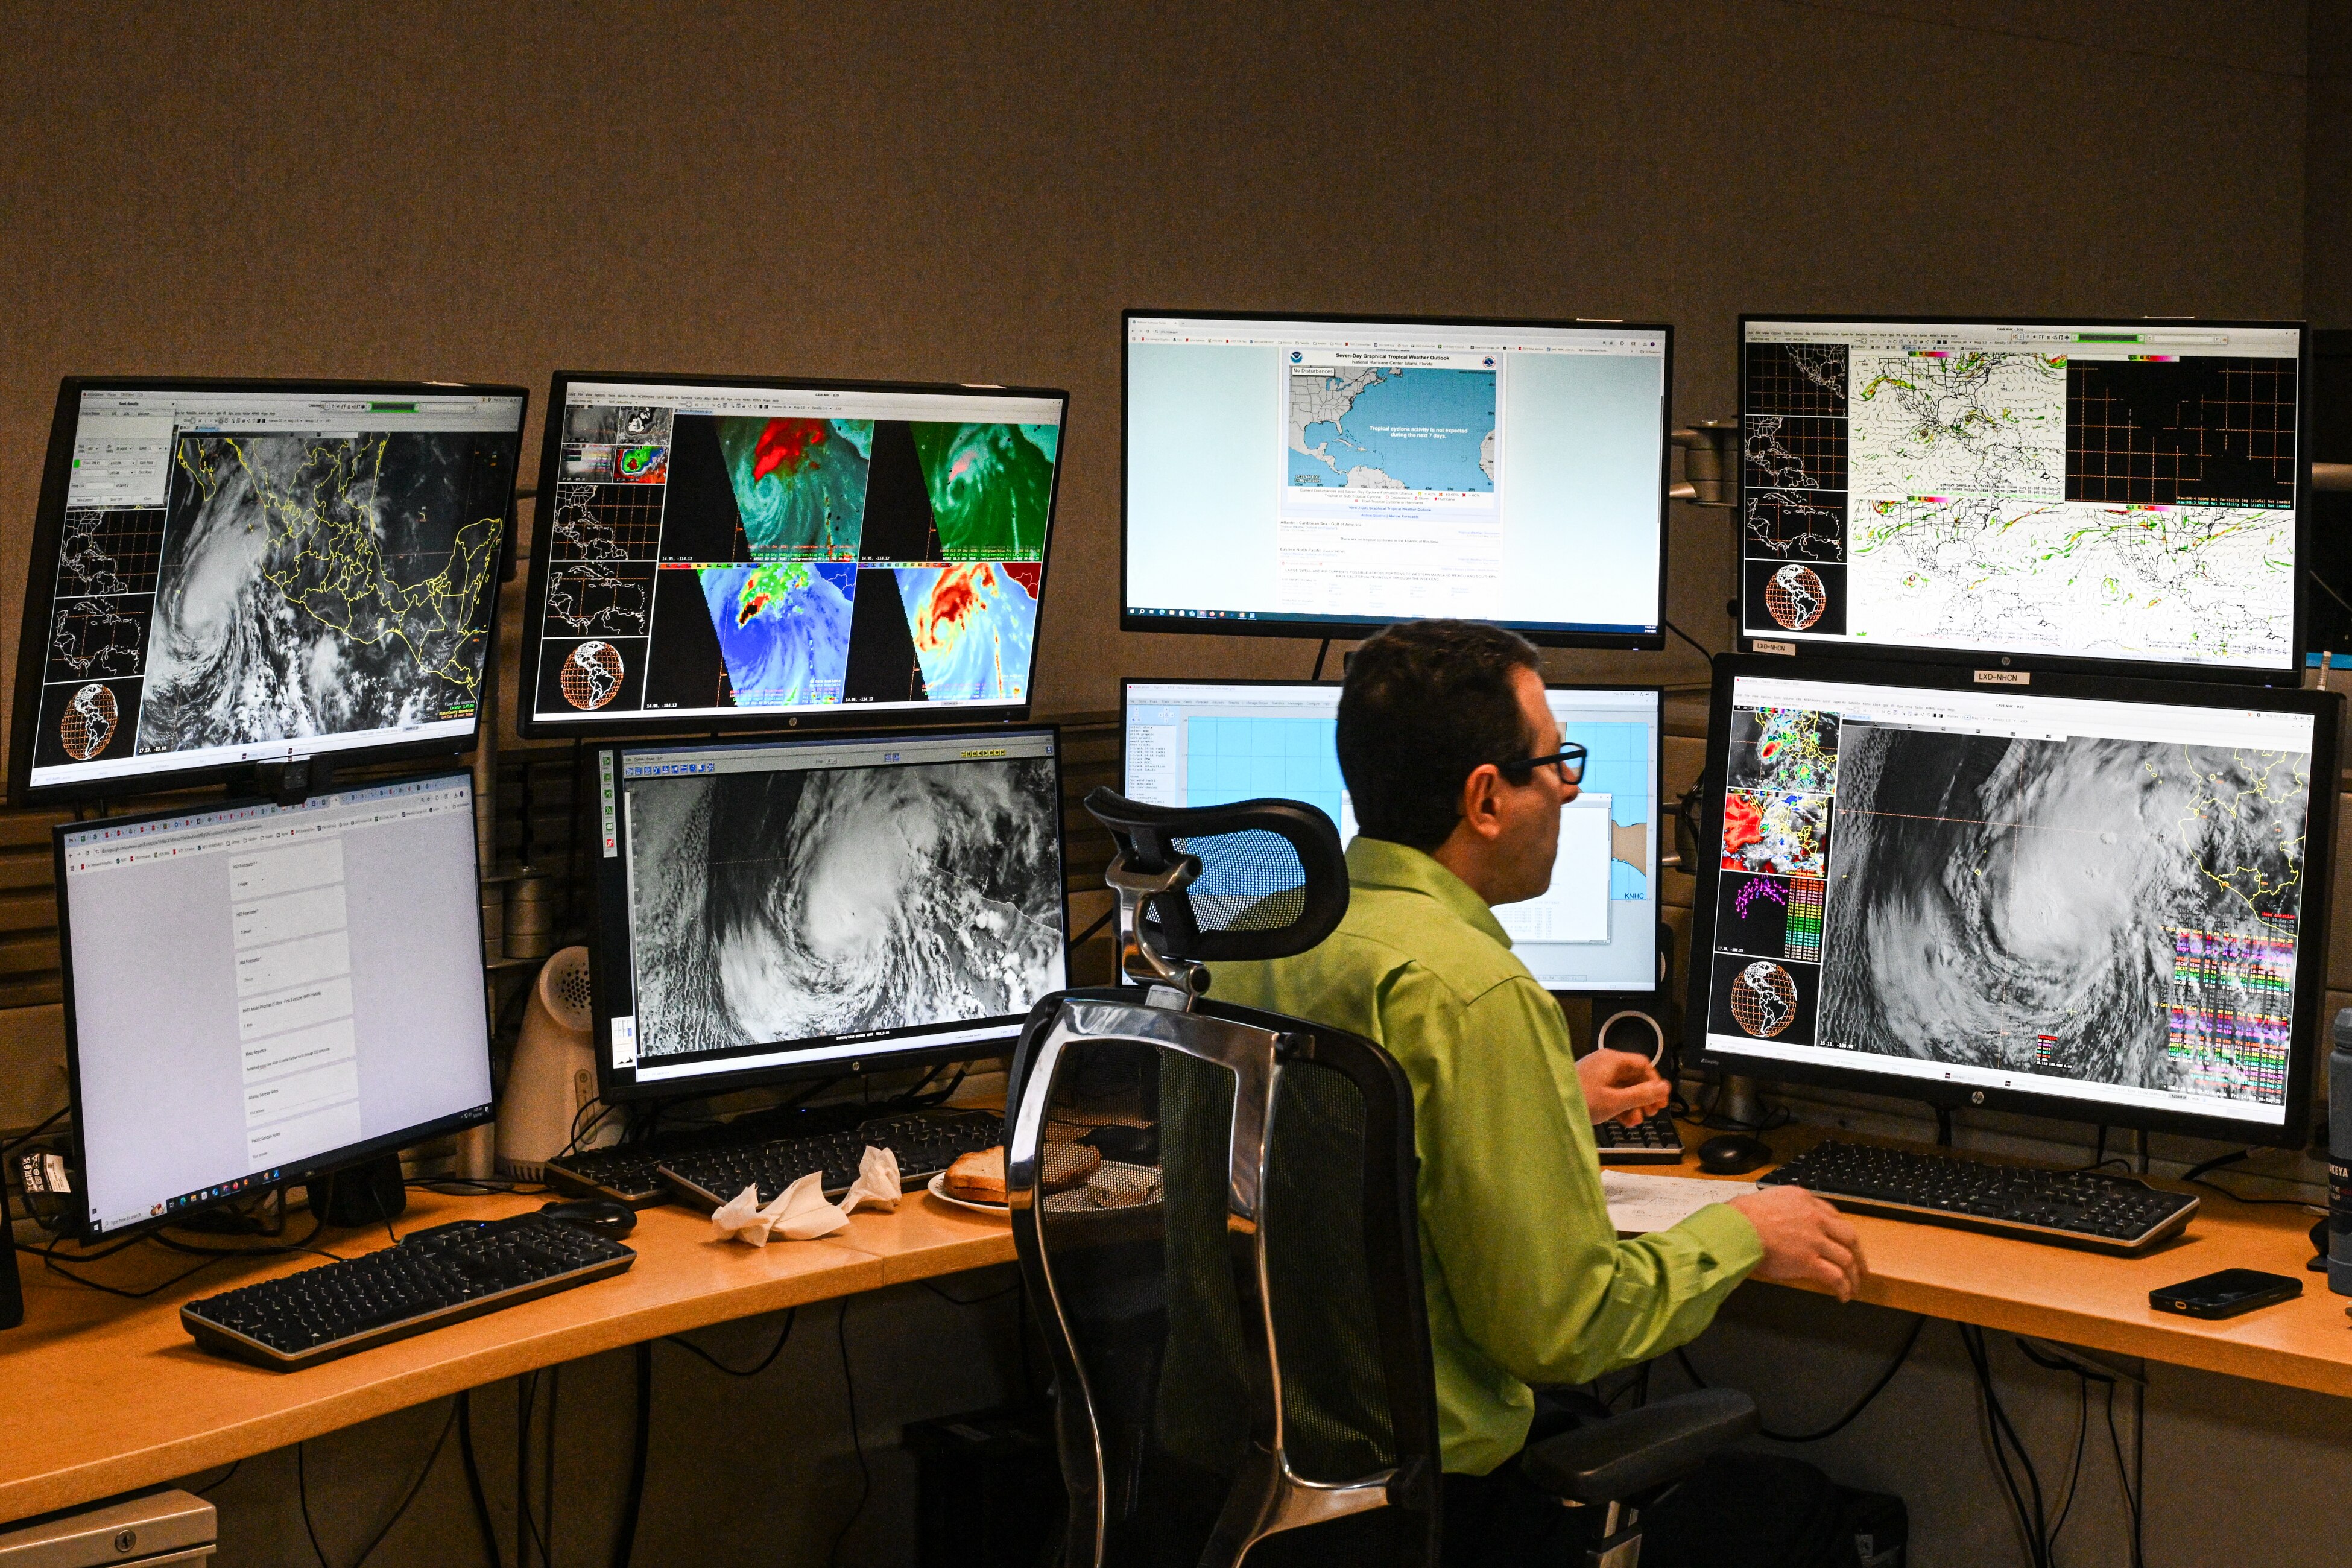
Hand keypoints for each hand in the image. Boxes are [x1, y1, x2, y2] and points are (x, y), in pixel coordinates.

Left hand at [1577, 1047, 1669, 1127]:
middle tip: (1652, 1112)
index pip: (1643, 1064)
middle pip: (1634, 1077)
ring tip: (1637, 1120)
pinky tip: (1624, 1121)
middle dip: (1644, 1096)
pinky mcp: (1589, 1089)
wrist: (1549, 1109)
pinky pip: (1611, 1095)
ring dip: (1633, 1104)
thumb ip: (1642, 1095)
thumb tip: (1664, 1088)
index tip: (1660, 1099)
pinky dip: (1620, 1107)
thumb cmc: (1579, 1100)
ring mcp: (1596, 1076)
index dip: (1654, 1082)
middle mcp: (1604, 1064)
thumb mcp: (1616, 1101)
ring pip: (1623, 1088)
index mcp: (1611, 1060)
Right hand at [1727, 1185, 1865, 1301]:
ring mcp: (1814, 1239)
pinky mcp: (1809, 1261)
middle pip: (1848, 1236)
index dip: (1841, 1231)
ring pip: (1846, 1258)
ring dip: (1853, 1275)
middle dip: (1857, 1253)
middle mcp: (1814, 1218)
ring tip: (1853, 1287)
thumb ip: (1782, 1207)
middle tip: (1860, 1266)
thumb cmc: (1741, 1216)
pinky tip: (1843, 1295)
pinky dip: (1843, 1287)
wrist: (1737, 1228)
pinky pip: (1835, 1276)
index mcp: (1803, 1199)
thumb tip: (1779, 1218)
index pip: (1833, 1214)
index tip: (1843, 1242)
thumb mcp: (1767, 1199)